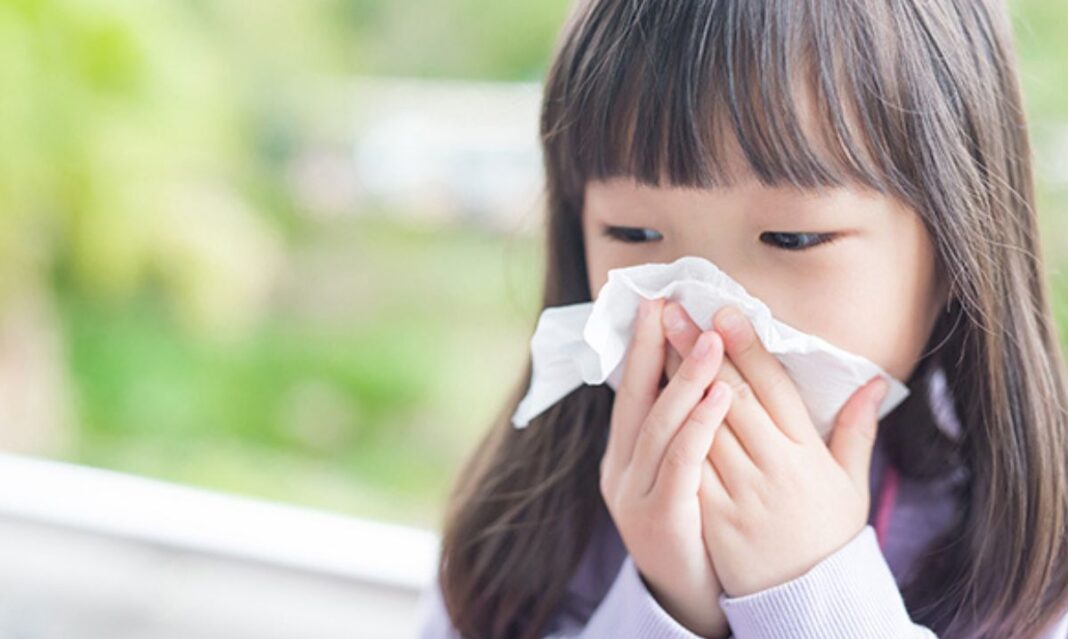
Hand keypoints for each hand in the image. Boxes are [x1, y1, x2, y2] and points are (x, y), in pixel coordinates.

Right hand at [600, 297, 732, 637]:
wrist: (690, 597)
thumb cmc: (695, 527)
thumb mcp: (680, 476)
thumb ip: (684, 430)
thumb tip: (703, 377)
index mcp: (625, 456)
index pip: (632, 392)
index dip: (642, 347)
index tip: (657, 303)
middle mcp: (621, 470)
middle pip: (635, 399)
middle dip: (651, 348)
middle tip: (670, 304)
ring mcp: (635, 495)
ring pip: (658, 426)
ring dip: (684, 379)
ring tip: (709, 340)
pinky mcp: (660, 517)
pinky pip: (681, 462)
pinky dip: (699, 425)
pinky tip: (721, 395)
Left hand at [661, 301, 888, 597]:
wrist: (805, 601)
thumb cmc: (826, 536)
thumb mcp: (850, 484)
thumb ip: (857, 429)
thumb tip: (876, 381)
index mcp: (807, 453)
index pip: (773, 387)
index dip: (747, 346)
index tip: (723, 311)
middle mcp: (774, 467)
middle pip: (731, 395)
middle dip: (701, 349)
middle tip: (674, 311)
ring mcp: (740, 492)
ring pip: (703, 424)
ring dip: (677, 379)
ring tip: (654, 340)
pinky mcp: (712, 514)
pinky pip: (687, 464)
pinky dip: (670, 430)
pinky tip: (650, 398)